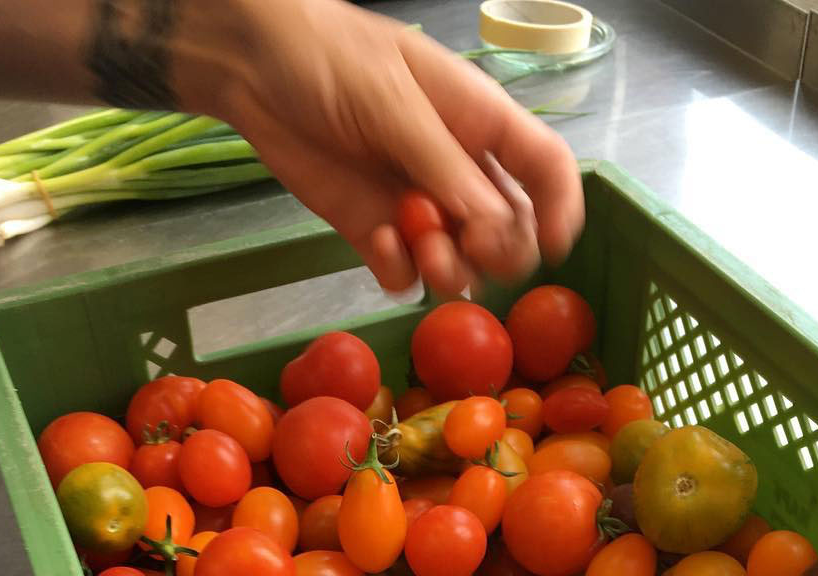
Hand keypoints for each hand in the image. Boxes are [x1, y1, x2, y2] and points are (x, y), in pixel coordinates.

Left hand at [175, 0, 583, 293]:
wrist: (255, 71)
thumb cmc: (333, 60)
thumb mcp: (396, 104)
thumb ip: (446, 168)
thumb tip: (494, 229)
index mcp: (481, 124)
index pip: (547, 171)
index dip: (562, 211)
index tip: (554, 248)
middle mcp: (459, 172)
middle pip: (511, 234)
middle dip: (497, 250)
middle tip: (464, 241)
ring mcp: (419, 208)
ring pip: (462, 265)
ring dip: (447, 267)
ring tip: (412, 238)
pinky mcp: (376, 233)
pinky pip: (406, 274)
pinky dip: (398, 270)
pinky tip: (376, 240)